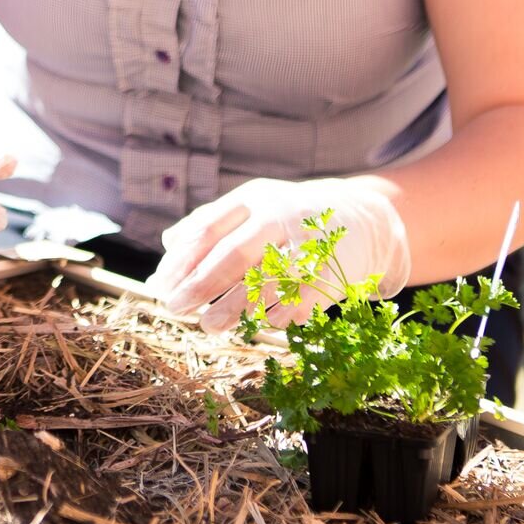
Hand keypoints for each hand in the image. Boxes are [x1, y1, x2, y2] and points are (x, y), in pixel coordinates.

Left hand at [144, 177, 410, 330]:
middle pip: (234, 254)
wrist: (363, 217)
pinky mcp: (333, 270)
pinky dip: (274, 315)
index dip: (182, 260)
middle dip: (201, 285)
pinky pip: (298, 300)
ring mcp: (309, 243)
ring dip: (233, 308)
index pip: (209, 228)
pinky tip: (257, 325)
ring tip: (208, 325)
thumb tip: (167, 245)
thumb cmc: (289, 216)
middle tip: (175, 308)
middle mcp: (281, 215)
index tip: (160, 286)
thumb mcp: (252, 206)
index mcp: (254, 198)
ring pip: (265, 281)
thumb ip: (211, 222)